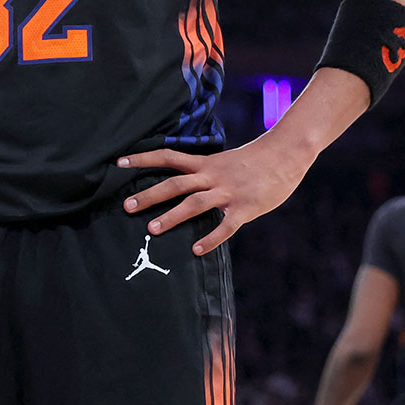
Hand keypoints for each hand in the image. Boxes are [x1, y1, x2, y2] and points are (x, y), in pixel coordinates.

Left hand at [117, 139, 308, 254]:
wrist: (286, 154)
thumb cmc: (254, 161)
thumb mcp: (223, 162)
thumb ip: (204, 174)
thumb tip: (183, 186)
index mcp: (205, 163)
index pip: (167, 157)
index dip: (142, 159)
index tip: (118, 163)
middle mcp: (212, 176)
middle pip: (175, 183)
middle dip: (150, 195)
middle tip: (126, 207)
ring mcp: (228, 192)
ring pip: (195, 203)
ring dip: (172, 216)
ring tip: (152, 230)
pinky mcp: (245, 207)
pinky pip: (225, 225)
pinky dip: (211, 238)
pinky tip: (196, 250)